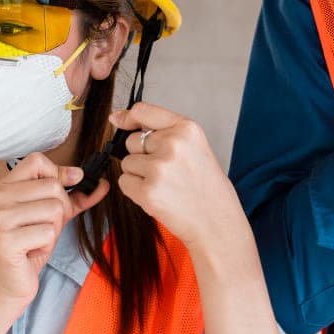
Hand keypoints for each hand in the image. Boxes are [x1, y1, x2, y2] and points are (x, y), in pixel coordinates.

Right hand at [0, 153, 107, 316]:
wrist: (7, 285)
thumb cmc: (29, 248)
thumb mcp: (52, 216)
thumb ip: (74, 197)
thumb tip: (102, 183)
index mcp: (3, 187)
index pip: (36, 160)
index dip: (58, 173)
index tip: (67, 188)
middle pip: (53, 186)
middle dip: (59, 211)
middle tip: (41, 229)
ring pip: (55, 209)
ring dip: (53, 230)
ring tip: (35, 240)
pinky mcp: (5, 240)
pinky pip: (48, 233)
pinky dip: (46, 246)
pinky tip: (31, 252)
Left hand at [110, 102, 246, 251]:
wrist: (217, 222)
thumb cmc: (206, 187)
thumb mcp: (194, 147)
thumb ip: (163, 131)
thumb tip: (117, 118)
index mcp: (187, 129)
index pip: (143, 111)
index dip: (127, 117)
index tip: (118, 120)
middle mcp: (173, 144)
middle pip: (132, 141)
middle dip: (143, 156)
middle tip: (168, 172)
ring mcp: (159, 167)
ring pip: (127, 163)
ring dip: (139, 175)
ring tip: (166, 186)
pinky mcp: (148, 190)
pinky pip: (125, 182)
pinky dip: (135, 191)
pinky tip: (159, 196)